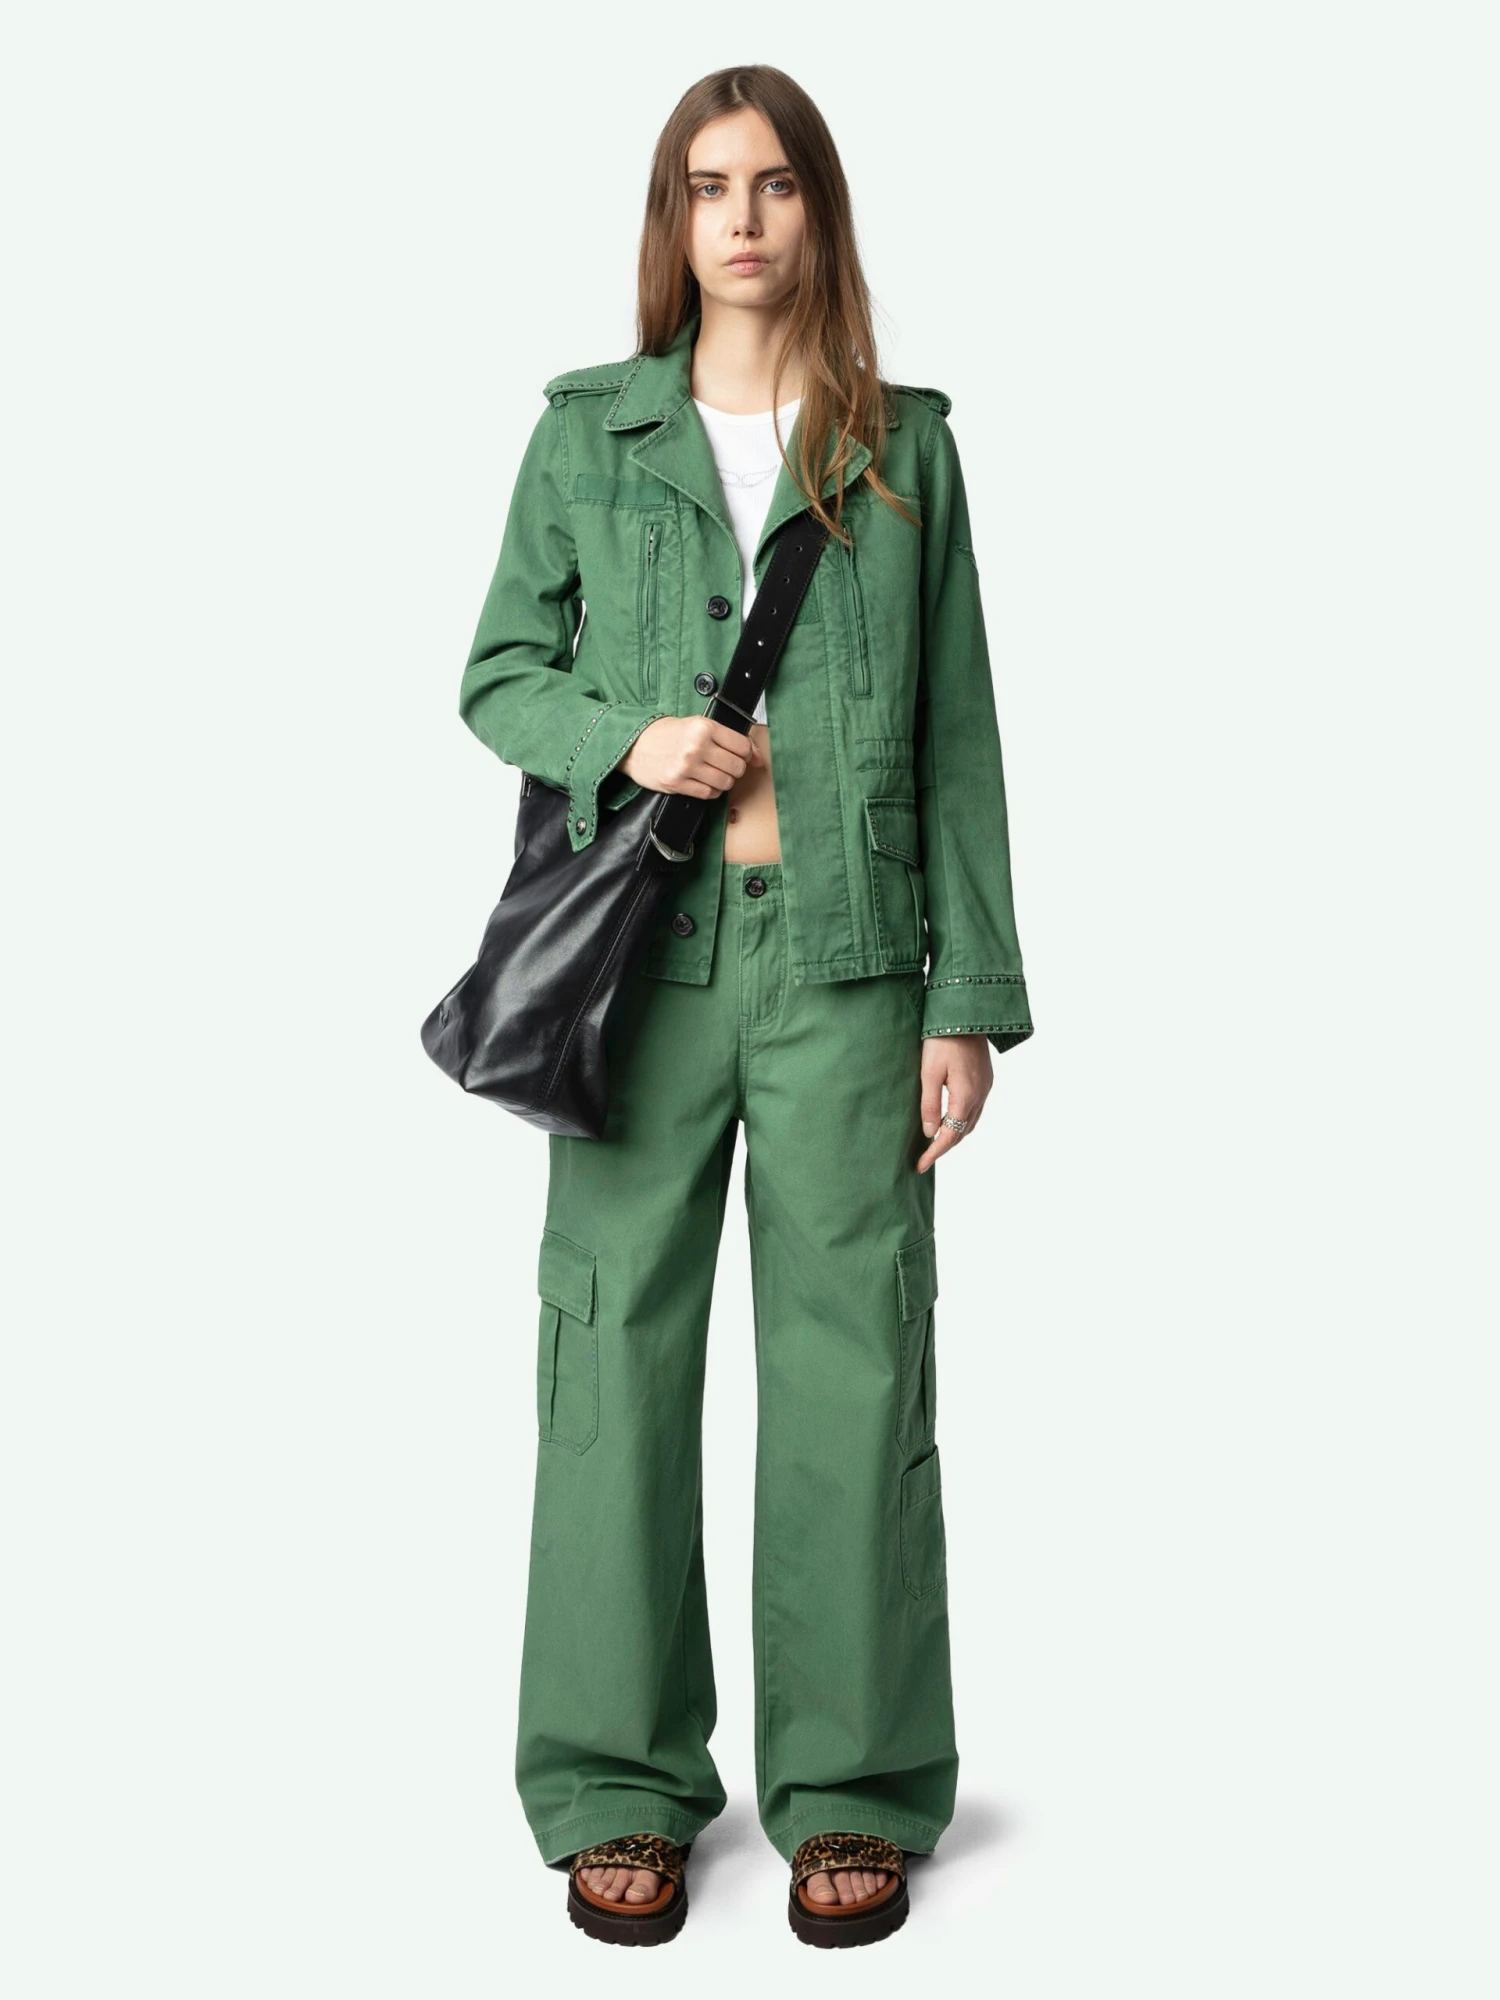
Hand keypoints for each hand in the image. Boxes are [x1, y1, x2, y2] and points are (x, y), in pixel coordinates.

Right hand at [619, 716, 762, 798]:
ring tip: (711, 773)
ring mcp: (686, 766)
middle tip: (725, 765)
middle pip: (737, 767)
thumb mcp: (697, 725)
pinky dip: (710, 790)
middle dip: (735, 769)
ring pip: (725, 782)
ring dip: (723, 781)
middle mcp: (696, 746)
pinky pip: (709, 793)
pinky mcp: (677, 783)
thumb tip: (757, 756)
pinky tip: (702, 781)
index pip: (742, 746)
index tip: (745, 756)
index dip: (748, 754)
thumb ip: (726, 738)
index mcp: (704, 727)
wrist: (635, 744)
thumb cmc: (666, 734)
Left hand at [915, 1034, 992, 1172]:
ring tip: (934, 1143)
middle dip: (944, 1148)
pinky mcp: (985, 1079)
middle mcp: (980, 1096)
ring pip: (971, 1122)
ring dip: (954, 1135)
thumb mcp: (929, 1072)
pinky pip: (975, 1109)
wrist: (966, 1013)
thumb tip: (929, 1133)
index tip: (919, 1166)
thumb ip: (929, 1104)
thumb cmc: (942, 1039)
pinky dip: (962, 1121)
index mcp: (966, 1097)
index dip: (934, 1153)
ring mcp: (986, 1087)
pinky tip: (950, 1120)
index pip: (949, 1136)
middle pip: (963, 1133)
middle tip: (924, 1158)